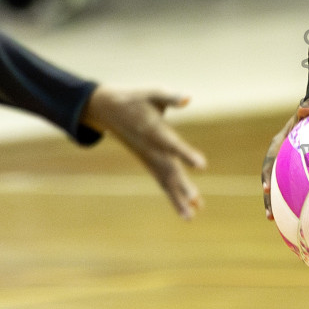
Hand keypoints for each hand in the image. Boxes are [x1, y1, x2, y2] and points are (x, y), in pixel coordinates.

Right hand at [81, 87, 205, 218]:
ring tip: (191, 216)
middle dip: (182, 185)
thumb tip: (188, 97)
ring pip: (165, 181)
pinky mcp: (148, 162)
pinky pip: (162, 181)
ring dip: (178, 198)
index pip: (172, 144)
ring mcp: (148, 158)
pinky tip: (190, 209)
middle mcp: (151, 149)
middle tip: (195, 200)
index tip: (202, 165)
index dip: (186, 154)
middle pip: (168, 169)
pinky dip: (174, 195)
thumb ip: (170, 96)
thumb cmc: (134, 98)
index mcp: (154, 130)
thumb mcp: (152, 92)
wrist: (107, 109)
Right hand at [260, 92, 308, 217]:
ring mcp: (284, 164)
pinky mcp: (292, 170)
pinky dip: (289, 200)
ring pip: (276, 185)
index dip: (267, 174)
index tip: (266, 187)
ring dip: (274, 202)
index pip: (270, 160)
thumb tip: (305, 109)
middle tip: (270, 214)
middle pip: (268, 178)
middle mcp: (279, 155)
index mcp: (279, 142)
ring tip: (273, 220)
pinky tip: (296, 216)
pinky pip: (289, 186)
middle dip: (267, 197)